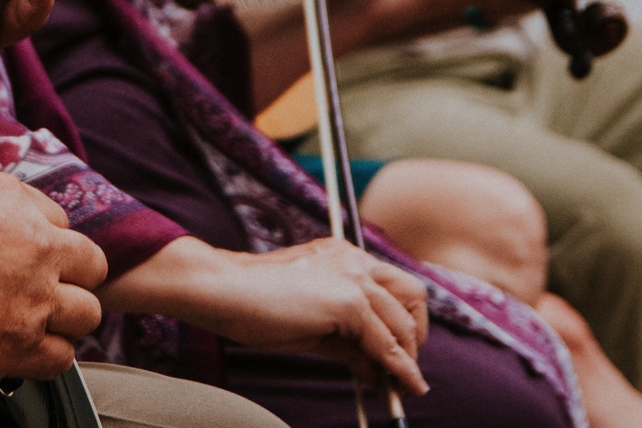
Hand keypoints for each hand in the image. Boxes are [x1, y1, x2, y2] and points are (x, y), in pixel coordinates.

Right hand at [0, 171, 106, 387]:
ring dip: (65, 320)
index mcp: (8, 199)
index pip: (59, 220)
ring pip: (86, 313)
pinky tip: (22, 353)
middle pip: (90, 263)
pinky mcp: (16, 346)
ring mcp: (29, 297)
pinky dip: (46, 358)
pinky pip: (61, 359)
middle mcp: (30, 244)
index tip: (31, 258)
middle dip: (71, 277)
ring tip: (36, 324)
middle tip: (45, 290)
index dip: (45, 242)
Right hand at [101, 237, 428, 392]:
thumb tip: (376, 369)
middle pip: (413, 295)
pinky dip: (400, 367)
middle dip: (417, 335)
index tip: (400, 350)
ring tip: (404, 386)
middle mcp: (355, 259)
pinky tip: (403, 385)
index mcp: (344, 255)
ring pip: (403, 322)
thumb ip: (347, 341)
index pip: (393, 286)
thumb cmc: (256, 304)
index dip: (403, 321)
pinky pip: (387, 342)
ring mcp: (355, 278)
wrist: (224, 290)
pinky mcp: (350, 301)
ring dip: (409, 357)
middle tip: (406, 368)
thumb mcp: (311, 323)